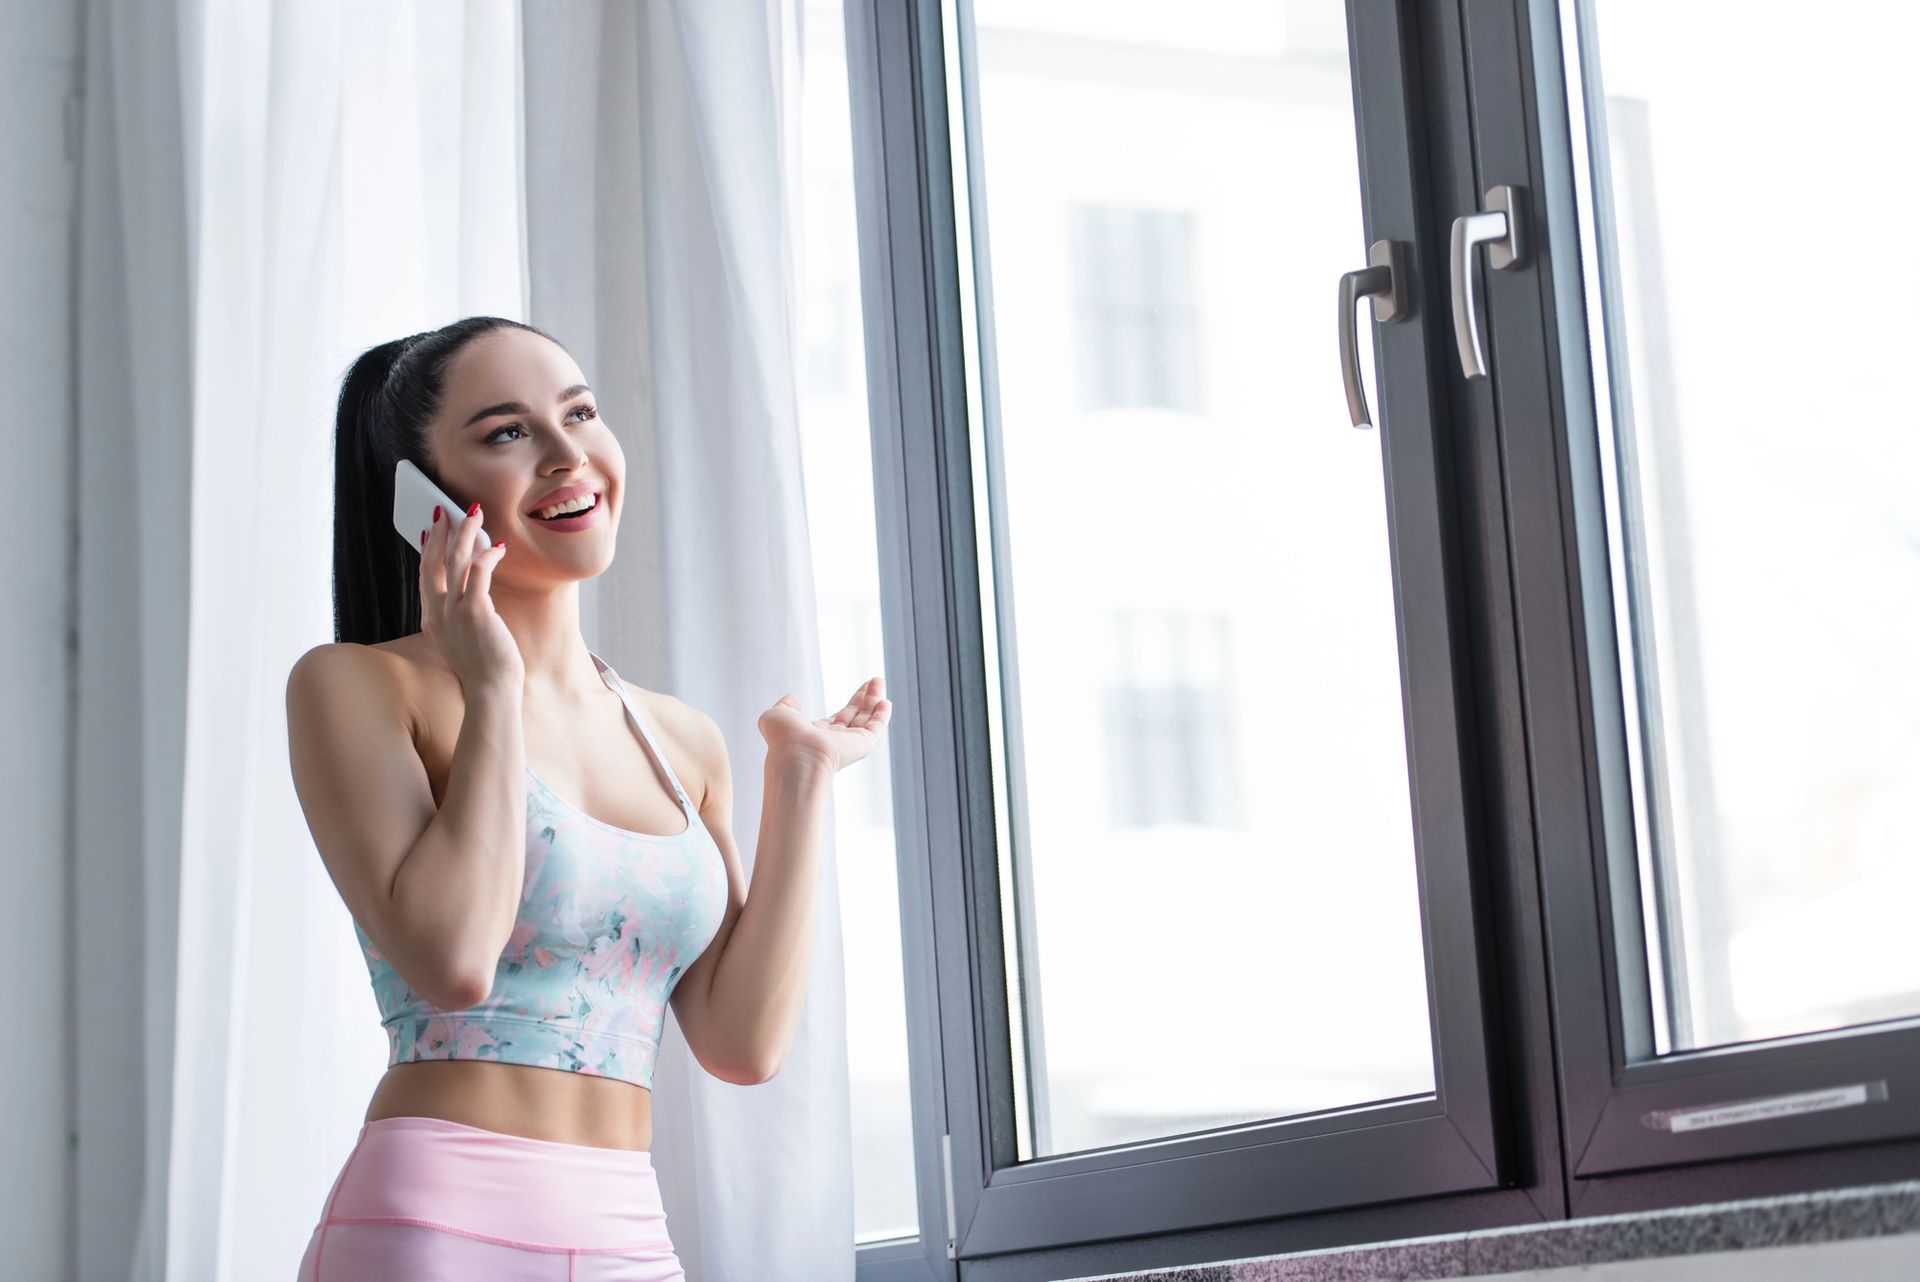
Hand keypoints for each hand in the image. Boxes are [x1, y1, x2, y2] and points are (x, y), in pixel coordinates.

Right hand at [418, 502, 523, 693]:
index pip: (424, 576)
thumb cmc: (483, 665)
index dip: (426, 551)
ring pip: (455, 561)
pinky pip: (479, 573)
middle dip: (439, 532)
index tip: (428, 531)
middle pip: (433, 562)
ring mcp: (454, 612)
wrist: (491, 689)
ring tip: (474, 514)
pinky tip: (498, 548)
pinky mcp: (476, 613)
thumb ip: (458, 613)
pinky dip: (488, 556)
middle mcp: (437, 613)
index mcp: (431, 619)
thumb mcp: (461, 636)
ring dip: (465, 533)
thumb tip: (469, 588)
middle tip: (445, 510)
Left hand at [757, 678, 890, 771]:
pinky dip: (882, 715)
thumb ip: (786, 705)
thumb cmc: (783, 739)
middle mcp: (835, 740)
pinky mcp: (861, 745)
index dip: (852, 703)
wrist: (796, 757)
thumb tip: (792, 697)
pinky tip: (885, 701)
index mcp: (817, 734)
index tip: (861, 688)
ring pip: (867, 719)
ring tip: (879, 681)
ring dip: (874, 700)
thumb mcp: (777, 715)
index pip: (840, 717)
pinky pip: (876, 728)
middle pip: (856, 716)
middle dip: (866, 698)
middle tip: (875, 681)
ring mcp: (849, 744)